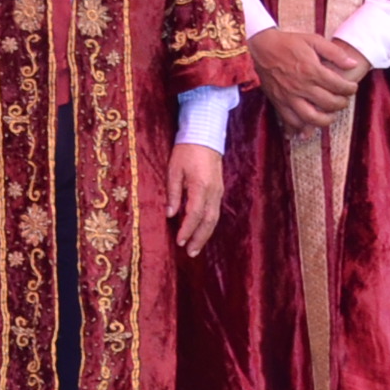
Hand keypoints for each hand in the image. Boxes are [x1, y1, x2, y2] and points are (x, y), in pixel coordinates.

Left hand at [169, 143, 224, 257]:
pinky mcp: (219, 190)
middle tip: (190, 253)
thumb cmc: (186, 151)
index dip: (187, 229)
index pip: (195, 214)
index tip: (179, 242)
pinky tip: (202, 231)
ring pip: (214, 218)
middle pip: (208, 221)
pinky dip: (208, 224)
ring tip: (195, 248)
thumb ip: (173, 193)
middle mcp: (213, 192)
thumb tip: (170, 215)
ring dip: (205, 234)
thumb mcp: (174, 170)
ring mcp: (219, 191)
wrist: (205, 136)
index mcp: (201, 186)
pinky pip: (215, 212)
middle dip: (199, 238)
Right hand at [247, 27, 366, 132]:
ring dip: (325, 120)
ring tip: (330, 115)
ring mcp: (288, 96)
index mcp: (312, 70)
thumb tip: (353, 64)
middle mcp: (301, 86)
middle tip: (343, 100)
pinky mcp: (278, 101)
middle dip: (341, 103)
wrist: (261, 46)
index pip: (339, 86)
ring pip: (311, 118)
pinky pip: (290, 120)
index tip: (352, 88)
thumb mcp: (314, 40)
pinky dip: (299, 128)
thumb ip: (335, 53)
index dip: (350, 89)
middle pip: (329, 104)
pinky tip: (307, 128)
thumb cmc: (288, 42)